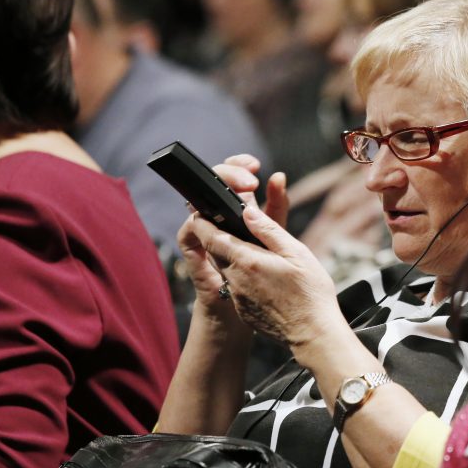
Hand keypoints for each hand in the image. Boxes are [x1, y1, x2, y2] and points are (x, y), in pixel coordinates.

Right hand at [175, 155, 290, 308]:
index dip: (239, 164)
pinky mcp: (194, 248)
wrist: (255, 302)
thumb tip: (278, 176)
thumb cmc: (265, 266)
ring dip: (212, 193)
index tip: (255, 165)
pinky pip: (189, 230)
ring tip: (236, 196)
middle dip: (229, 173)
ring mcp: (204, 228)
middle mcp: (218, 212)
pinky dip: (198, 223)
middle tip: (251, 181)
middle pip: (213, 181)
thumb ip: (277, 206)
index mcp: (238, 205)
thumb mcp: (276, 232)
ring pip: (197, 200)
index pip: (231, 174)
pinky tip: (213, 219)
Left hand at [190, 204, 340, 349]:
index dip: (203, 222)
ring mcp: (237, 297)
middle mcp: (235, 280)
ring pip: (226, 270)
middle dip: (221, 238)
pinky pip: (236, 288)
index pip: (209, 236)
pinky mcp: (243, 311)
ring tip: (259, 256)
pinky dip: (244, 279)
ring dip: (235, 259)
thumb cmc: (310, 294)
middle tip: (239, 230)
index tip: (206, 213)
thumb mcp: (297, 253)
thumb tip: (248, 212)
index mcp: (246, 261)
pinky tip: (266, 281)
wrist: (312, 335)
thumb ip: (269, 231)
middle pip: (215, 252)